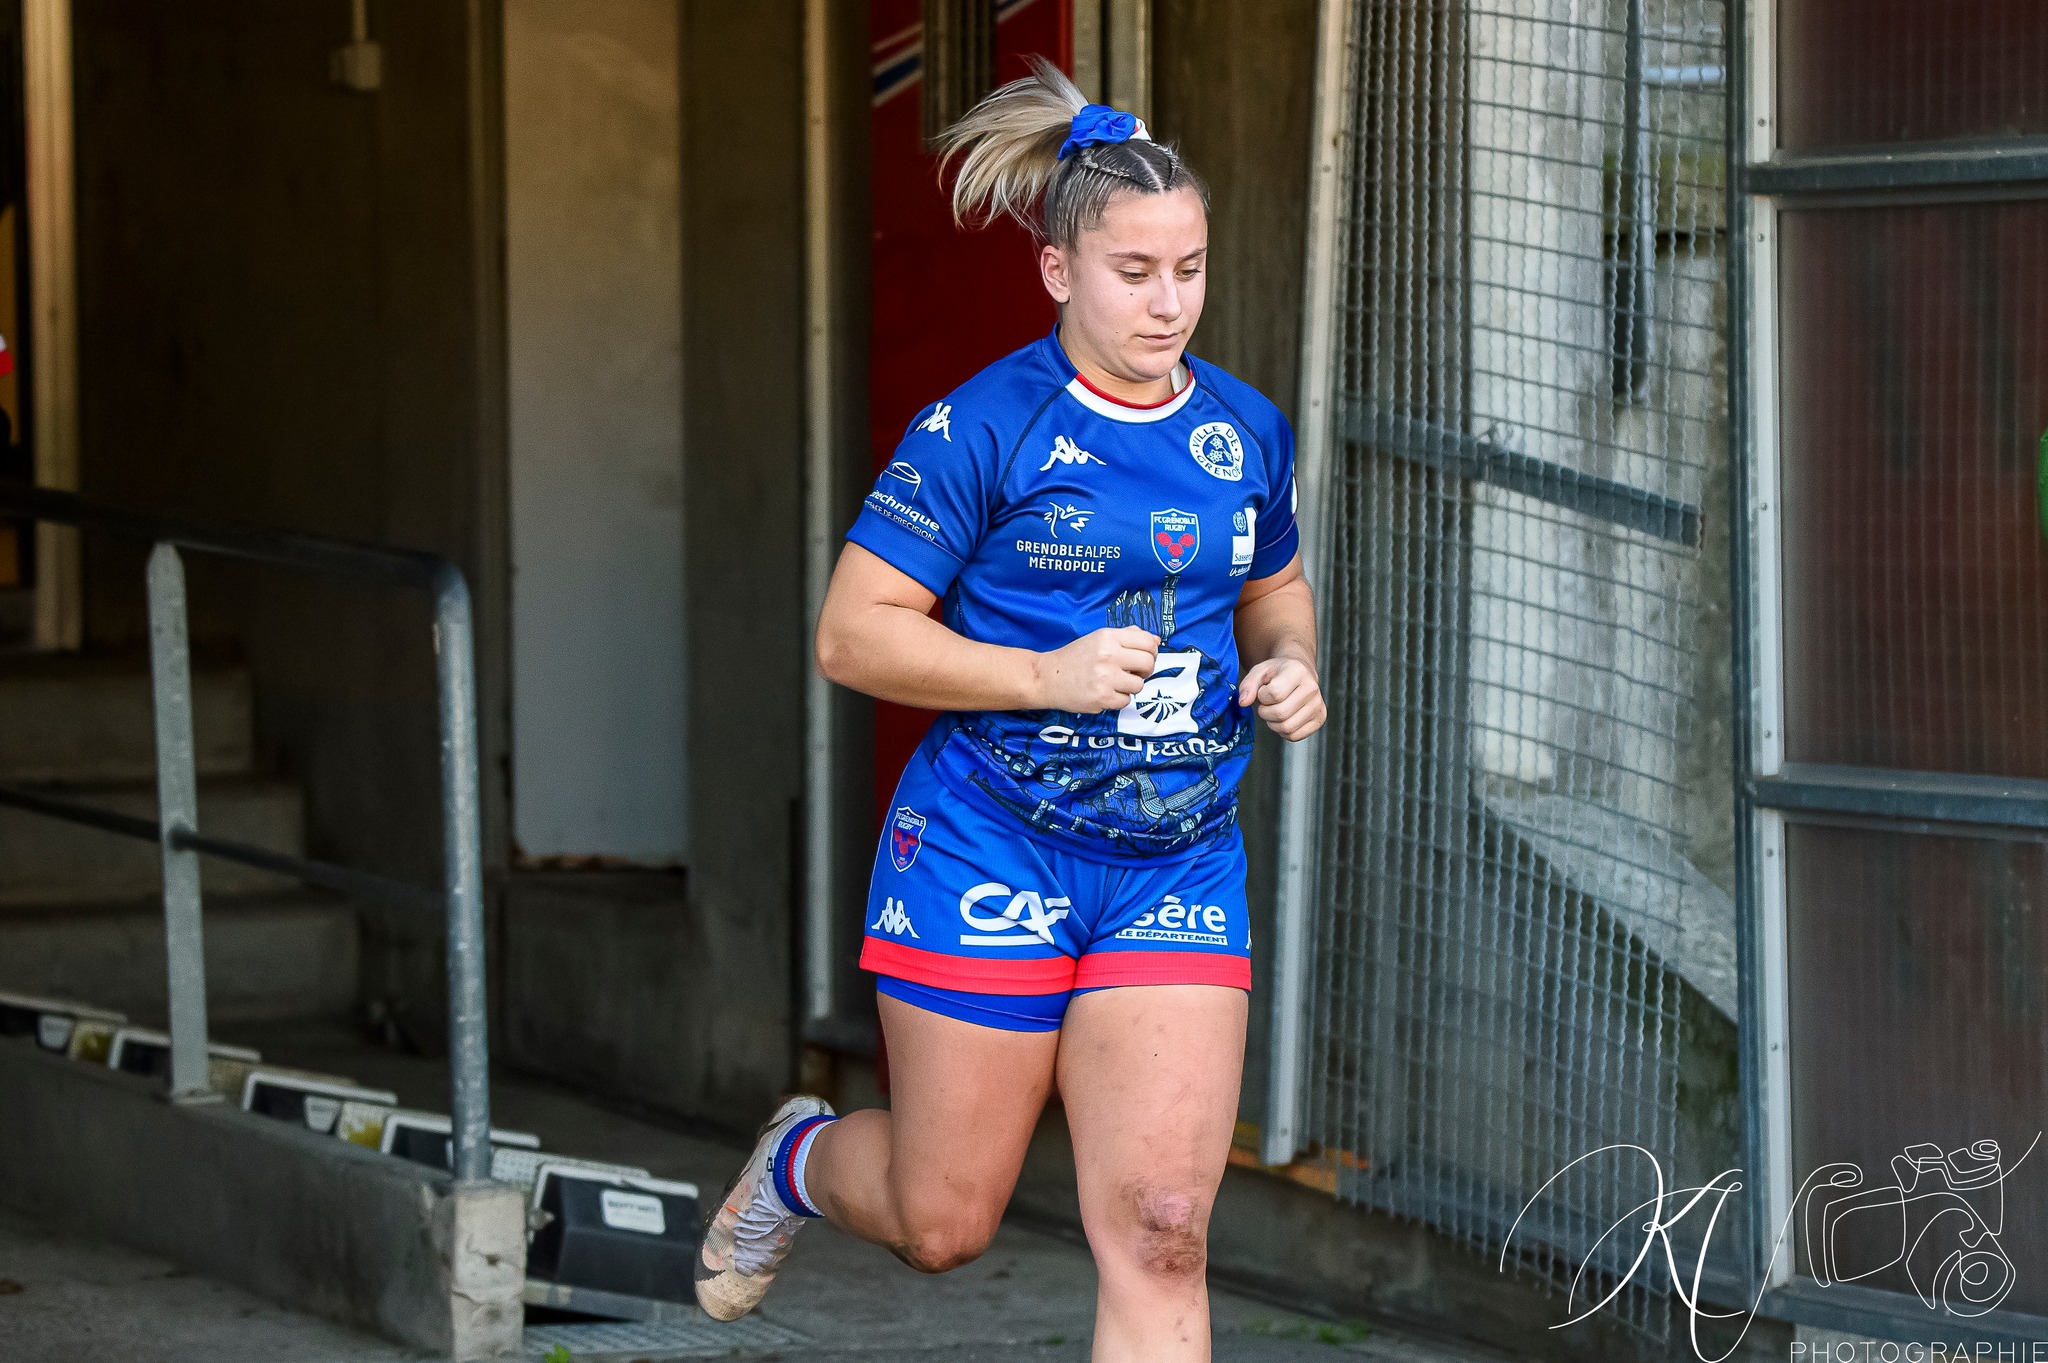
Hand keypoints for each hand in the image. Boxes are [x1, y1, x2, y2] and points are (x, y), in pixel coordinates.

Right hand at [1035, 627, 1159, 711]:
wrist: (1047, 677)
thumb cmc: (1074, 658)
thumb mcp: (1098, 639)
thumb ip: (1127, 637)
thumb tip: (1156, 640)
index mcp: (1108, 637)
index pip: (1148, 642)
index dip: (1151, 651)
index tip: (1144, 657)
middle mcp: (1108, 655)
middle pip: (1148, 663)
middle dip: (1145, 670)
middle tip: (1134, 672)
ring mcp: (1105, 678)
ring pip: (1139, 685)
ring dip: (1130, 686)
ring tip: (1114, 683)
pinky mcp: (1102, 698)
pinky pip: (1126, 701)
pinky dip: (1118, 699)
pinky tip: (1105, 692)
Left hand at [1237, 656, 1324, 739]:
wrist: (1299, 673)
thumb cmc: (1278, 672)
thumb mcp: (1260, 671)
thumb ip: (1248, 685)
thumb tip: (1243, 702)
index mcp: (1298, 671)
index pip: (1275, 694)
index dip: (1262, 696)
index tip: (1264, 691)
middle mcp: (1312, 688)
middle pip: (1281, 713)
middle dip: (1265, 712)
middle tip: (1266, 705)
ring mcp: (1318, 704)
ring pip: (1288, 727)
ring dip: (1273, 723)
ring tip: (1274, 711)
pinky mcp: (1320, 718)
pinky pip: (1295, 736)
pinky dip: (1283, 732)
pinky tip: (1283, 719)